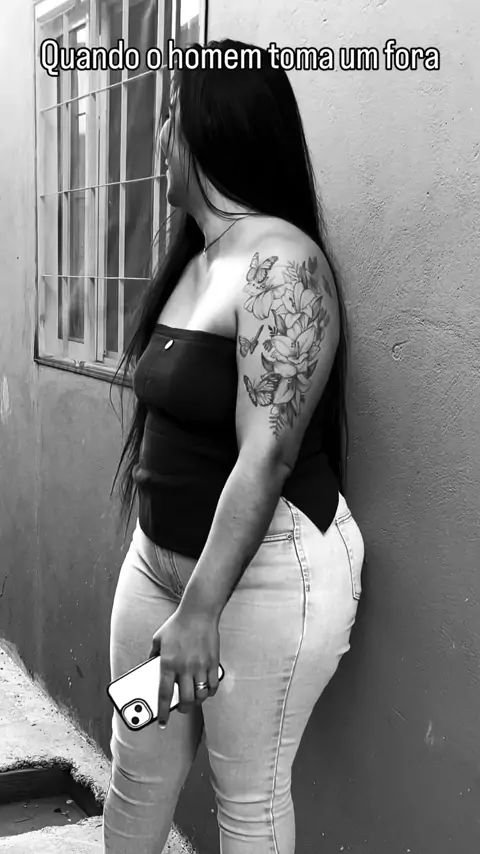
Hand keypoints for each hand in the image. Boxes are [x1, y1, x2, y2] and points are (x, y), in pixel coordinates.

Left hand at [148, 606, 219, 727]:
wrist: (198, 612)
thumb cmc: (177, 625)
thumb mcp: (158, 639)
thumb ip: (153, 655)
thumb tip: (149, 667)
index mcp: (168, 663)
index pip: (164, 694)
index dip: (162, 712)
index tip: (162, 722)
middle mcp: (184, 667)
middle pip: (185, 699)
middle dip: (182, 709)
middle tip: (180, 708)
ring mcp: (200, 666)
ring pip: (200, 695)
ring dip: (196, 701)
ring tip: (192, 699)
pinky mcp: (213, 663)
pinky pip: (213, 685)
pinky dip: (209, 692)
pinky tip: (206, 690)